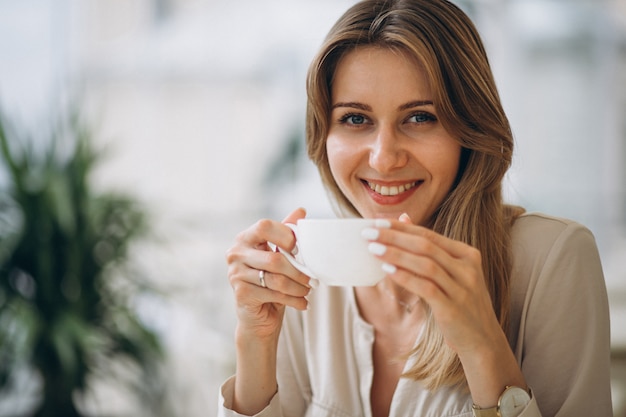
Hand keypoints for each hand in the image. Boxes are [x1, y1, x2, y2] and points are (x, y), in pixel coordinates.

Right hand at [225, 208, 312, 339]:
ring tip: (308, 290)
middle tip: (311, 278)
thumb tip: (301, 210)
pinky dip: (293, 300)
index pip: (264, 226)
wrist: (258, 317)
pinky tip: (302, 303)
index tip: (299, 249)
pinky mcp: (241, 294)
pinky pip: (274, 294)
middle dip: (298, 270)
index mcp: (245, 238)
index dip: (286, 235)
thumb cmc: (269, 282)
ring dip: (298, 287)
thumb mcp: (278, 255)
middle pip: (274, 258)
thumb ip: (286, 232)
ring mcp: (235, 274)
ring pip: (276, 279)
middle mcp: (235, 254)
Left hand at [366, 213, 502, 356]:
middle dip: (394, 237)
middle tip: (369, 232)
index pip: (429, 235)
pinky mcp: (453, 308)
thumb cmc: (460, 303)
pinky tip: (387, 271)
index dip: (401, 227)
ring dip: (396, 255)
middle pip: (425, 246)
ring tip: (373, 249)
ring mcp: (462, 288)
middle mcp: (467, 268)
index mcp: (467, 255)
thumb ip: (429, 248)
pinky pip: (426, 288)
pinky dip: (405, 278)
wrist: (482, 340)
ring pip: (425, 264)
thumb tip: (404, 217)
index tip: (377, 221)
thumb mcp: (450, 272)